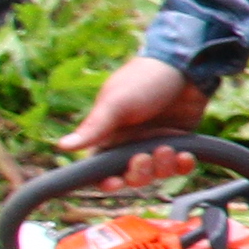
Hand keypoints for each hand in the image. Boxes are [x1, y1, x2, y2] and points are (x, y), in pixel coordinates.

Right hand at [61, 56, 210, 186]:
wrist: (186, 66)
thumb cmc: (144, 80)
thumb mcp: (116, 103)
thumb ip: (94, 127)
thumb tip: (62, 146)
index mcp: (109, 135)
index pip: (100, 169)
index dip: (105, 181)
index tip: (113, 182)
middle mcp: (131, 143)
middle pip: (131, 176)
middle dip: (138, 173)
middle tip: (144, 157)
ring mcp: (156, 143)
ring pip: (156, 173)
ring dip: (162, 167)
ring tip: (167, 147)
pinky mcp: (180, 142)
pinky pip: (179, 166)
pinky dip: (182, 166)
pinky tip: (185, 155)